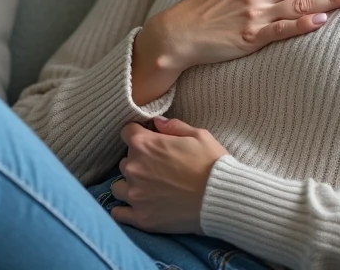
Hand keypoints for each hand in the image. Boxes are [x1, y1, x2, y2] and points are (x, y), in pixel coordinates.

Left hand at [109, 116, 227, 233]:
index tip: (147, 140)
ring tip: (147, 189)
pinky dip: (124, 210)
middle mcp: (134, 168)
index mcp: (145, 144)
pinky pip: (119, 214)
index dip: (137, 134)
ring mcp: (136, 195)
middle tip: (156, 168)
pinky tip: (136, 207)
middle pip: (124, 161)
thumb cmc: (212, 164)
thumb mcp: (198, 135)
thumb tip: (156, 122)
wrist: (221, 199)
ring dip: (130, 185)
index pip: (126, 132)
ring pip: (119, 187)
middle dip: (138, 162)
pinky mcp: (141, 218)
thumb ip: (173, 127)